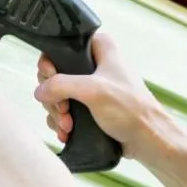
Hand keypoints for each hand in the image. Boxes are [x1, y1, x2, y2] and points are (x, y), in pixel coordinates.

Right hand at [34, 31, 162, 159]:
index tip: (52, 81)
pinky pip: (65, 110)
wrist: (147, 139)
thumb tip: (39, 91)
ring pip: (57, 94)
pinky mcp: (90, 106)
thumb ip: (61, 85)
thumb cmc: (130, 109)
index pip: (61, 47)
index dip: (50, 66)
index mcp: (100, 48)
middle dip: (54, 96)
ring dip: (57, 113)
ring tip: (67, 126)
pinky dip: (62, 121)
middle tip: (63, 109)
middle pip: (55, 74)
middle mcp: (95, 63)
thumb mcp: (93, 91)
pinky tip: (67, 132)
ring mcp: (91, 86)